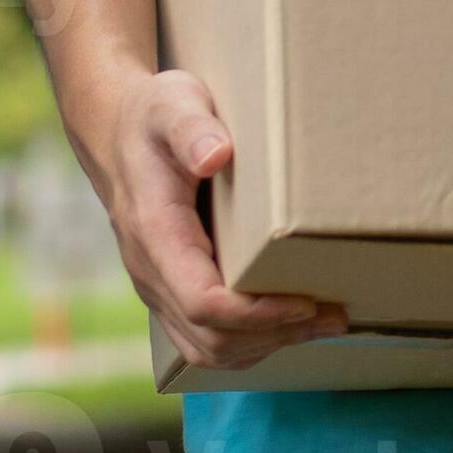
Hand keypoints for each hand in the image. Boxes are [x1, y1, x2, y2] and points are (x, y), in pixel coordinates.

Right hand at [84, 68, 342, 370]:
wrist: (118, 132)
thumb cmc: (151, 116)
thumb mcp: (171, 103)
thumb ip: (192, 128)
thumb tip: (217, 154)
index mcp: (154, 233)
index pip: (202, 301)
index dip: (256, 314)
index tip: (306, 300)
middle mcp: (151, 271)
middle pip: (209, 338)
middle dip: (275, 335)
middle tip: (334, 316)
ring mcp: (158, 286)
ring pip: (207, 348)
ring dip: (267, 345)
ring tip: (324, 323)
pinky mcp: (171, 289)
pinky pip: (204, 338)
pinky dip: (251, 341)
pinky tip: (292, 322)